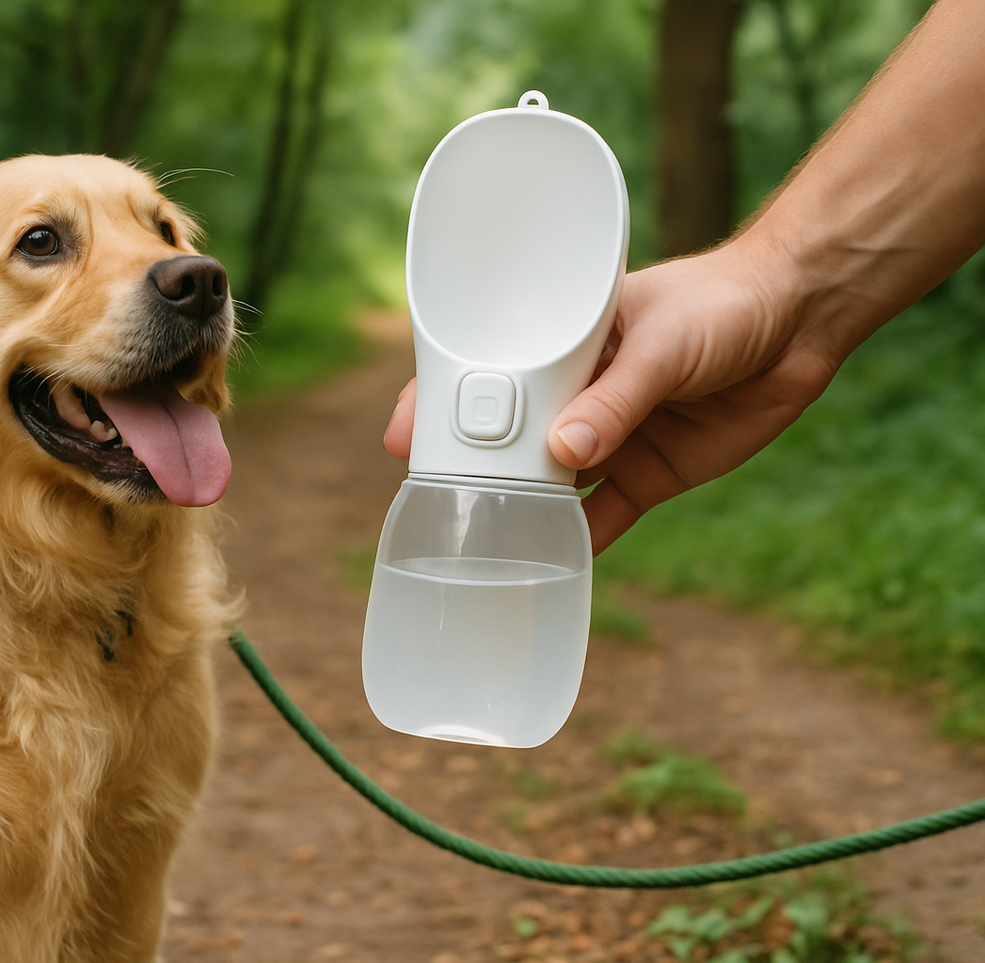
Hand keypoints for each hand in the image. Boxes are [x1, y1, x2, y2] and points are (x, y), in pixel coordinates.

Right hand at [384, 242, 841, 552]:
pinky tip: (549, 570)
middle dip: (471, 470)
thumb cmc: (721, 304)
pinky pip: (601, 518)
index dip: (440, 405)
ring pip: (548, 483)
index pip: (483, 372)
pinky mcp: (645, 475)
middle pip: (507, 438)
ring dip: (519, 511)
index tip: (404, 436)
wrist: (802, 322)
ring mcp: (606, 436)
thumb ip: (617, 399)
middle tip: (436, 505)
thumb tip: (564, 453)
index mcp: (559, 343)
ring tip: (481, 546)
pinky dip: (578, 545)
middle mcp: (572, 393)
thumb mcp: (663, 343)